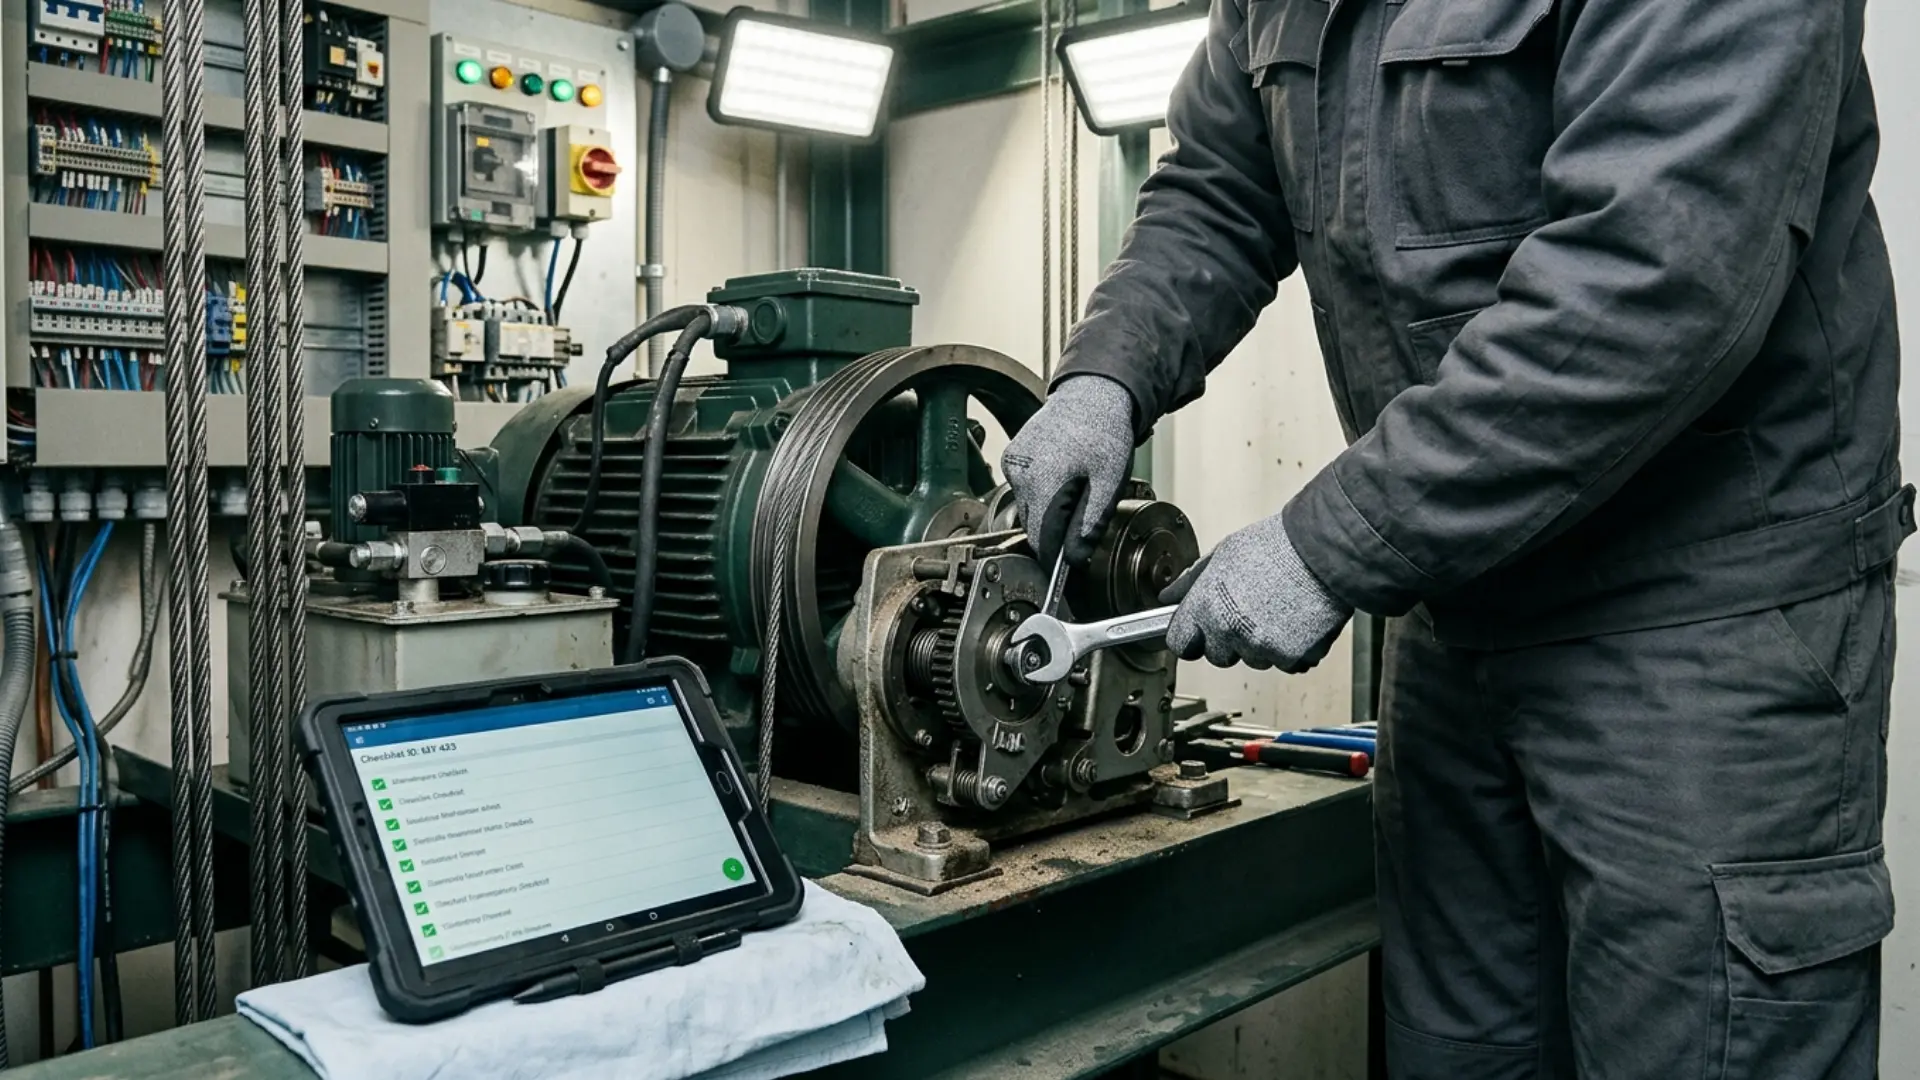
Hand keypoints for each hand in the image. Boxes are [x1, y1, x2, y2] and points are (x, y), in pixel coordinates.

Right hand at [1001, 376, 1136, 565]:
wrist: (1092, 393)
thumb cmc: (1104, 431)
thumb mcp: (1109, 483)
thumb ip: (1090, 524)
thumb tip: (1075, 558)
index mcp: (1042, 482)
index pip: (1042, 540)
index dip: (1056, 559)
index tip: (1067, 570)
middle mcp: (1019, 474)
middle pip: (1033, 527)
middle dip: (1056, 533)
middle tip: (1083, 520)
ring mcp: (1012, 464)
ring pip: (1027, 510)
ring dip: (1049, 512)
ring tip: (1076, 490)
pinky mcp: (1011, 457)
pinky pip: (1023, 490)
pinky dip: (1041, 494)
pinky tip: (1062, 478)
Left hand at [1161, 513, 1351, 672]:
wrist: (1323, 549)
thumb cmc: (1276, 545)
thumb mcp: (1223, 554)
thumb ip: (1191, 582)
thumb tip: (1169, 596)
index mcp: (1206, 606)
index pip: (1180, 643)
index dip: (1191, 637)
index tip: (1199, 632)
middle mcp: (1230, 631)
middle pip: (1218, 656)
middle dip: (1229, 640)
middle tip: (1248, 611)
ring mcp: (1261, 647)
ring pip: (1253, 660)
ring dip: (1262, 644)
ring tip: (1277, 610)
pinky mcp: (1292, 657)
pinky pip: (1286, 663)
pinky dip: (1292, 649)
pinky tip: (1296, 621)